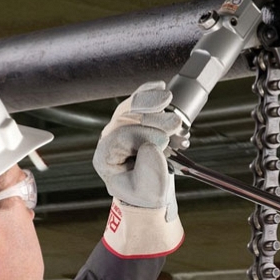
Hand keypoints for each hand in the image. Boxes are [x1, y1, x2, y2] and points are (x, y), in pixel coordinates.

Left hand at [92, 82, 183, 257]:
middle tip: (174, 123)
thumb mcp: (149, 189)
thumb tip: (152, 146)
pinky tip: (161, 86)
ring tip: (170, 103)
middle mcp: (109, 139)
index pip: (120, 139)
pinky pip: (139, 102)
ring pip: (131, 107)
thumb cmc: (146, 193)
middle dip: (149, 116)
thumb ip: (150, 170)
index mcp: (105, 158)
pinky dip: (149, 93)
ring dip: (152, 103)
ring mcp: (121, 128)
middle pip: (123, 118)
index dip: (142, 137)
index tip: (163, 142)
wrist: (149, 192)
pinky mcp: (134, 121)